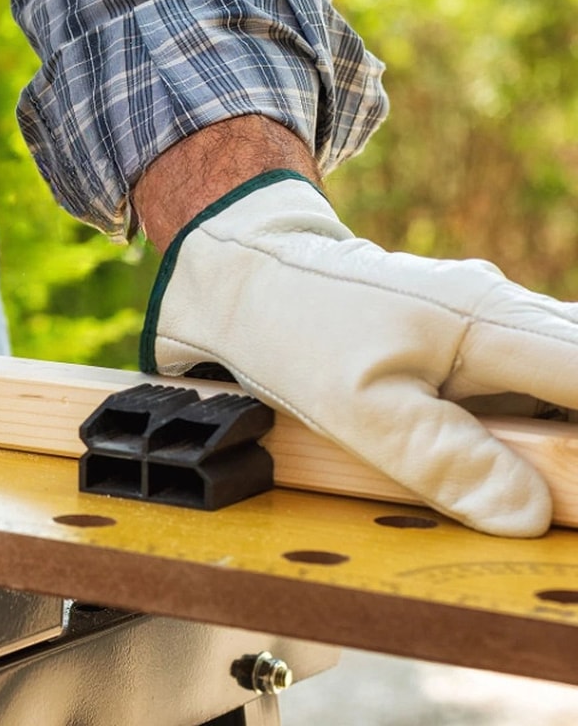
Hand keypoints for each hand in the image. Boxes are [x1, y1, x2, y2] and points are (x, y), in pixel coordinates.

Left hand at [139, 169, 577, 536]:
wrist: (250, 278)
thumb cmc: (297, 332)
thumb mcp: (357, 406)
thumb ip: (444, 457)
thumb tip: (531, 515)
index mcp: (490, 321)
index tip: (568, 481)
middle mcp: (501, 310)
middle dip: (570, 442)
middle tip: (541, 487)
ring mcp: (484, 319)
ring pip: (555, 380)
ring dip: (546, 432)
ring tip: (464, 454)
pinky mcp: (464, 337)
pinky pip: (517, 381)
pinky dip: (516, 420)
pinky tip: (482, 448)